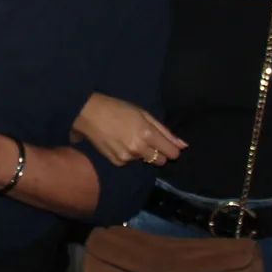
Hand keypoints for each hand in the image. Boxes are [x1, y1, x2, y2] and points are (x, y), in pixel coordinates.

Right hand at [71, 92, 185, 166]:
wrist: (88, 114)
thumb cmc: (118, 109)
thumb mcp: (144, 114)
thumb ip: (164, 131)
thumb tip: (183, 145)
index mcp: (147, 134)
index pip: (172, 153)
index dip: (172, 149)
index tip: (168, 145)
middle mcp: (138, 149)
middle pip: (161, 161)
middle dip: (159, 153)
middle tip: (148, 140)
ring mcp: (127, 158)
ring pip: (145, 161)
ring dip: (143, 153)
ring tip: (130, 138)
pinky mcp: (117, 162)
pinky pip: (131, 163)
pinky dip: (129, 155)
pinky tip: (120, 143)